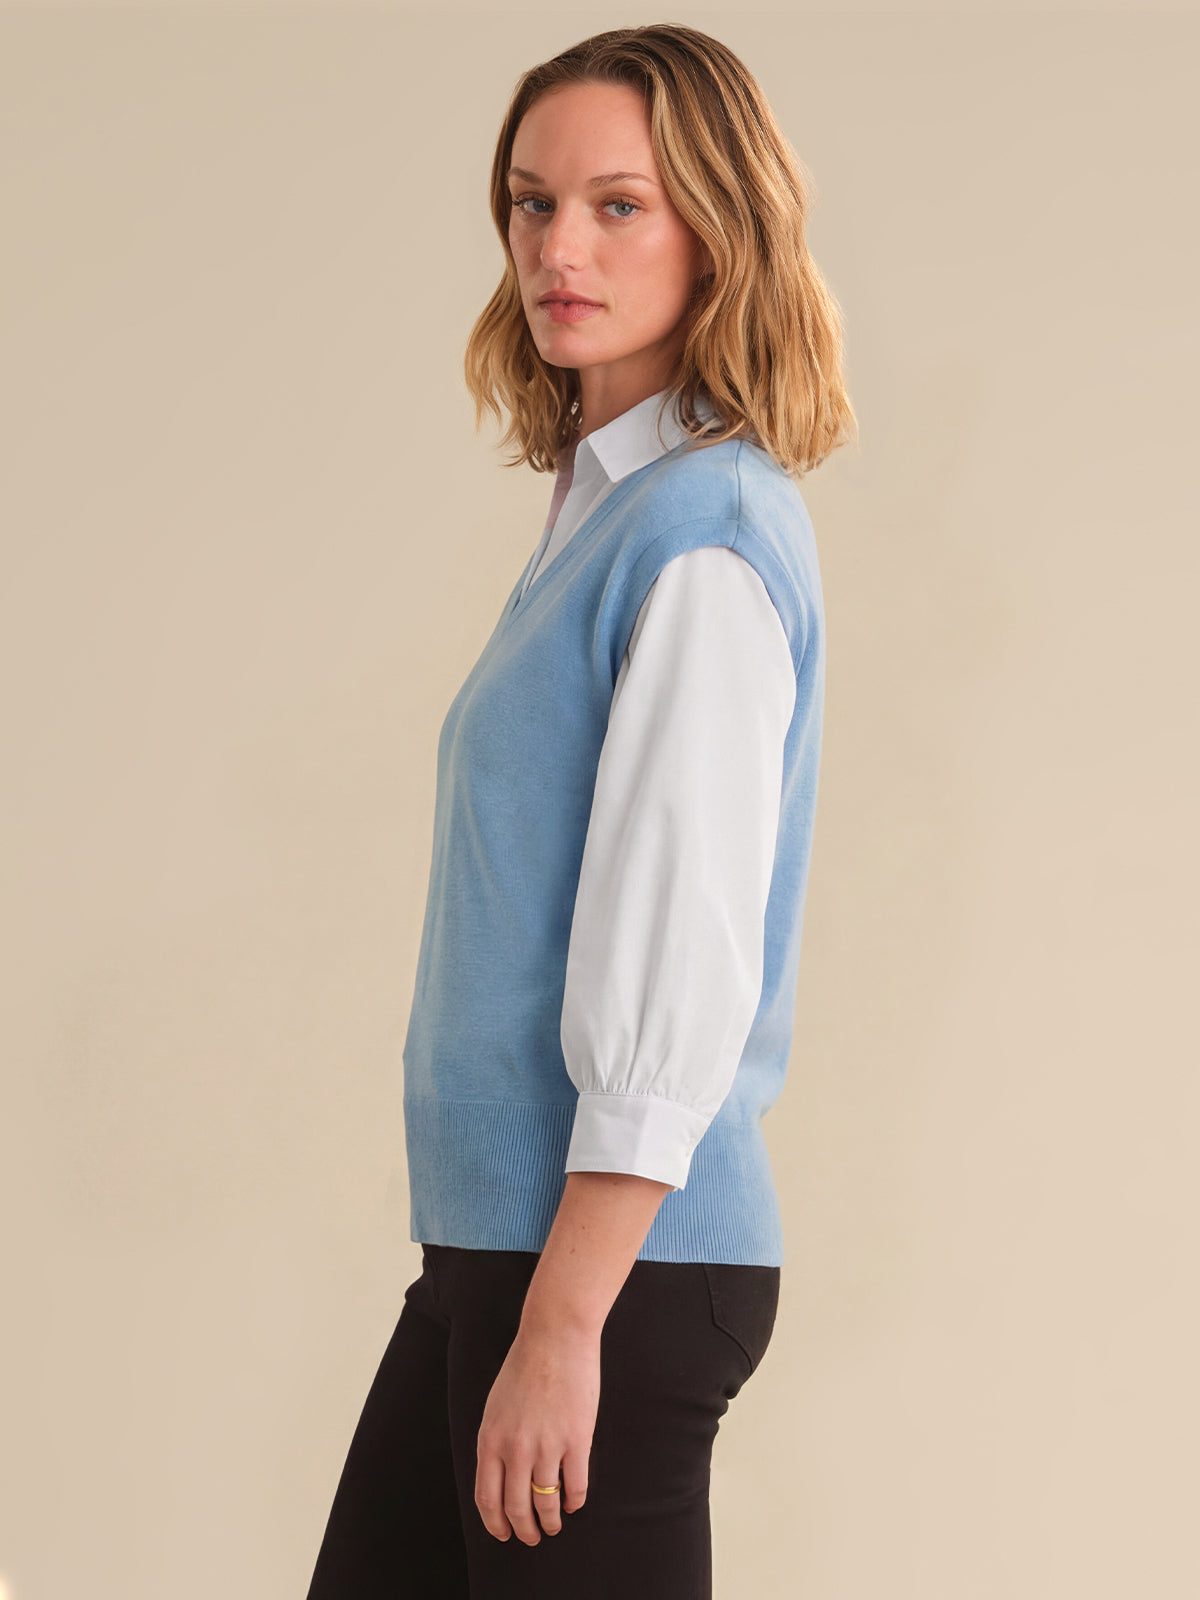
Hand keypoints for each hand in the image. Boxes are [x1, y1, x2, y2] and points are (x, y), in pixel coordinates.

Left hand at [474, 1321, 600, 1544]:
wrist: (555, 1336)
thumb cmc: (525, 1366)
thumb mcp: (496, 1406)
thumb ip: (497, 1441)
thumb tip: (502, 1477)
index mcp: (490, 1439)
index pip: (487, 1498)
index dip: (496, 1523)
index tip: (504, 1534)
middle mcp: (515, 1448)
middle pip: (516, 1508)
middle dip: (524, 1530)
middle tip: (532, 1537)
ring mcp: (547, 1446)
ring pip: (547, 1502)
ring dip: (551, 1521)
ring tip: (555, 1525)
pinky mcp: (577, 1440)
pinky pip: (576, 1486)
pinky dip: (575, 1501)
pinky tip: (575, 1502)